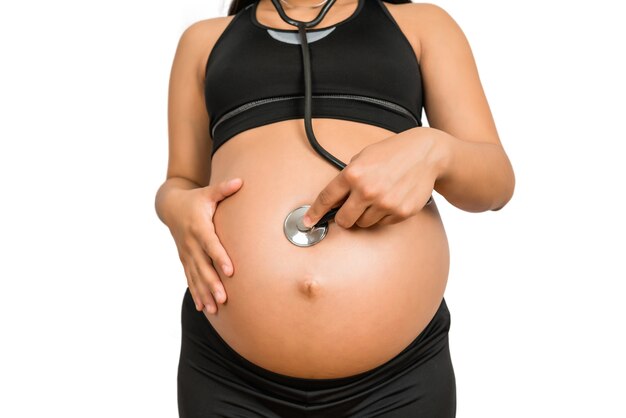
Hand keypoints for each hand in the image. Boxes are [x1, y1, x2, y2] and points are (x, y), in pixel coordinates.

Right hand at [168, 178, 242, 313]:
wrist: (170, 207)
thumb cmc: (195, 200)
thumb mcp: (207, 193)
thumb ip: (224, 189)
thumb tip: (241, 181)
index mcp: (199, 227)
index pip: (211, 245)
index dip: (220, 257)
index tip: (230, 271)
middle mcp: (191, 244)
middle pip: (203, 266)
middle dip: (212, 283)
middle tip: (223, 298)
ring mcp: (187, 254)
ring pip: (196, 277)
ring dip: (205, 293)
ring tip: (215, 309)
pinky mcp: (185, 260)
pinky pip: (190, 279)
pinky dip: (196, 293)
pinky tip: (203, 307)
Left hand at [302, 129, 443, 228]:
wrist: (425, 154)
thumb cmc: (392, 153)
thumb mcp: (363, 157)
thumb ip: (348, 177)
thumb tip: (334, 200)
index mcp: (354, 174)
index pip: (327, 198)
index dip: (315, 212)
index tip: (308, 221)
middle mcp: (367, 190)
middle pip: (344, 220)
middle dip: (344, 217)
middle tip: (351, 209)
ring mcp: (385, 203)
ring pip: (363, 224)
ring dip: (365, 216)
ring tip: (376, 198)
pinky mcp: (400, 212)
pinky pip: (383, 223)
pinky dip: (383, 215)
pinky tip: (390, 199)